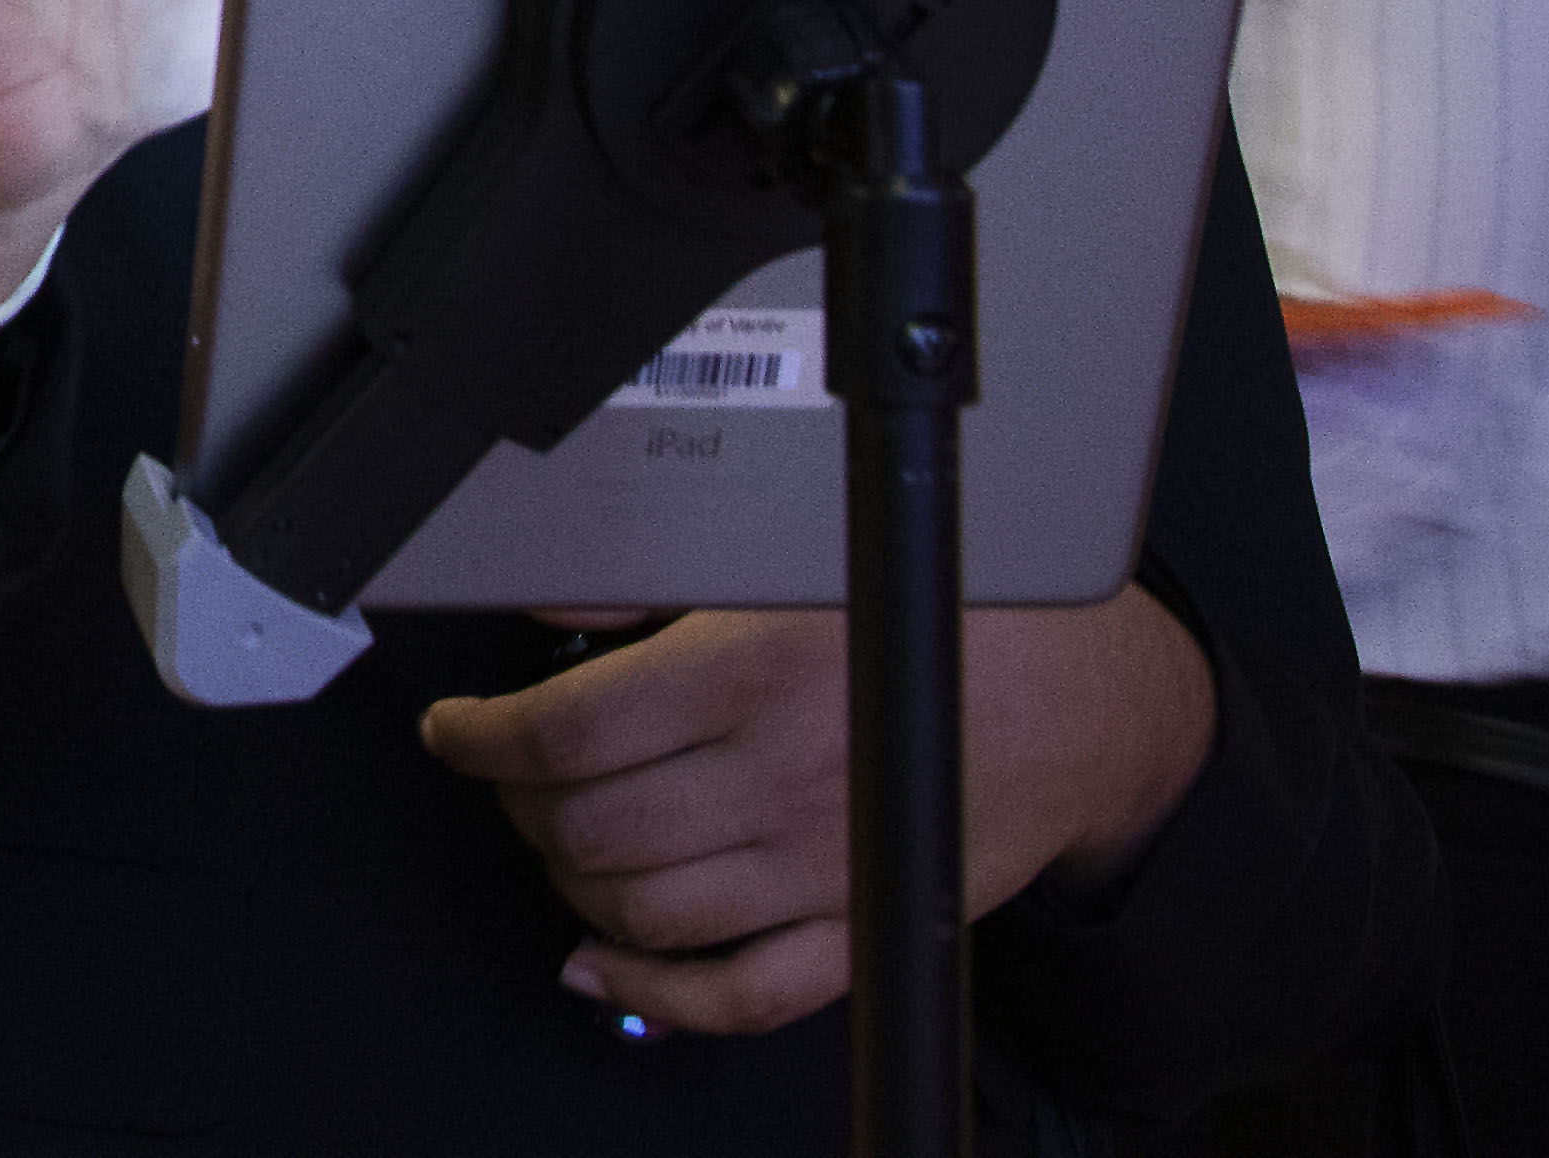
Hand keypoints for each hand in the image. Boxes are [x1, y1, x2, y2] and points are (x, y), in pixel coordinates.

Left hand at [415, 590, 1219, 1035]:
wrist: (1092, 695)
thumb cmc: (954, 612)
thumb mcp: (796, 554)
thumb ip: (662, 578)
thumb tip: (552, 601)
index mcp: (756, 673)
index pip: (565, 732)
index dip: (479, 735)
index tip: (456, 727)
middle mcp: (784, 778)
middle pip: (588, 827)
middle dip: (517, 803)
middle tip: (506, 771)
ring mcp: (822, 867)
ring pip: (642, 912)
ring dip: (570, 882)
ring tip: (557, 836)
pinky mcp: (861, 927)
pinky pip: (741, 994)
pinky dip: (656, 995)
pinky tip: (603, 967)